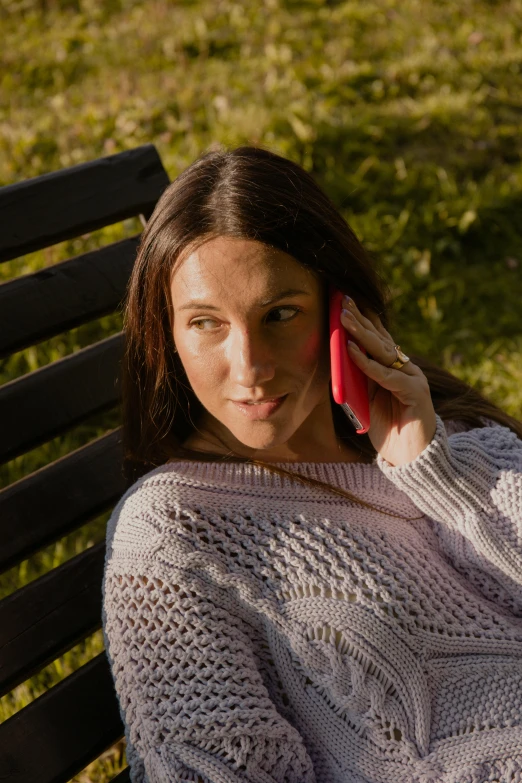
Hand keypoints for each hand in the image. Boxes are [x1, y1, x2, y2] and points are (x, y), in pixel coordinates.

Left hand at [340, 295, 436, 466]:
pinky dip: (368, 364)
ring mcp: (412, 379)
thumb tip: (339, 357)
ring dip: (361, 334)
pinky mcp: (415, 393)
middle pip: (380, 340)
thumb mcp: (367, 401)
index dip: (363, 320)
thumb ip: (359, 380)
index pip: (377, 339)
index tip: (344, 302)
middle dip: (360, 319)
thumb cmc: (389, 431)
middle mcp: (405, 369)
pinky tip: (353, 351)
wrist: (413, 459)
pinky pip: (387, 376)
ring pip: (383, 352)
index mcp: (394, 369)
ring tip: (344, 318)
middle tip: (342, 300)